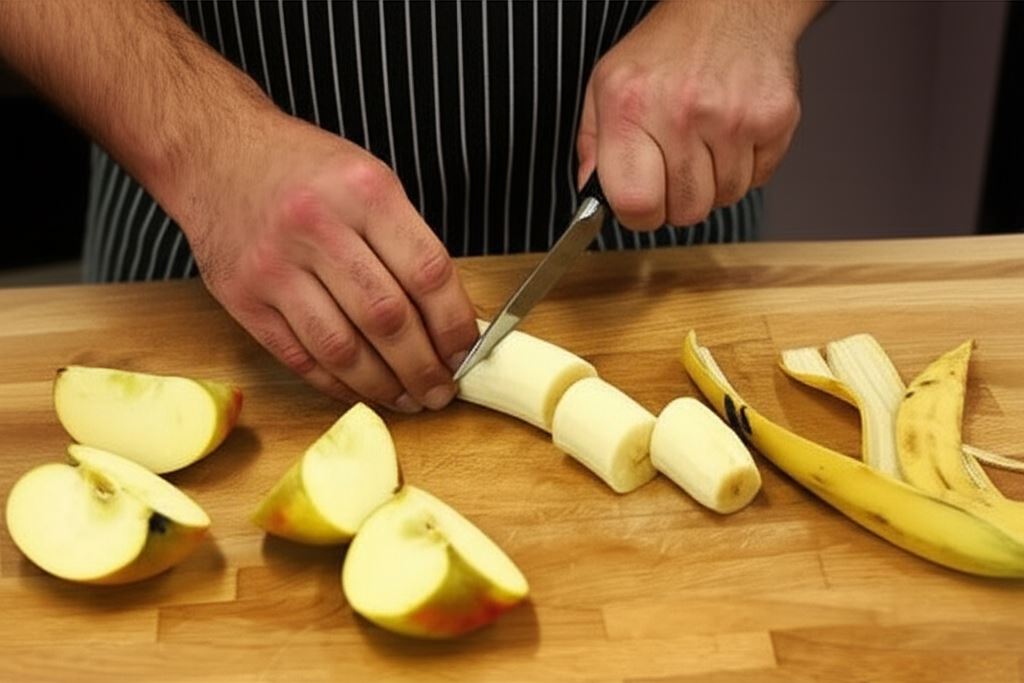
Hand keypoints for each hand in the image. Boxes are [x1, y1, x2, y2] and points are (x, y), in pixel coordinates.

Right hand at [177, 112, 478, 411]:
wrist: (213, 151)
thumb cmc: (303, 168)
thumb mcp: (367, 178)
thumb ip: (405, 241)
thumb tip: (447, 317)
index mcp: (364, 191)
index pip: (427, 272)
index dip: (454, 324)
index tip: (467, 353)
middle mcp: (318, 227)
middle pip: (386, 318)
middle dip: (423, 367)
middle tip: (441, 392)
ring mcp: (274, 265)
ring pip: (342, 348)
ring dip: (382, 386)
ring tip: (407, 400)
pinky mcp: (241, 296)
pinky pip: (299, 356)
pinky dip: (336, 382)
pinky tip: (360, 389)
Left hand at [577, 0, 821, 228]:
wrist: (730, 7)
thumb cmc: (667, 49)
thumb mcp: (607, 86)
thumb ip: (593, 147)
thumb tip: (594, 198)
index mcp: (631, 108)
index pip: (637, 204)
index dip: (641, 215)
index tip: (645, 202)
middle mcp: (681, 113)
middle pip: (686, 211)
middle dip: (680, 198)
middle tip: (678, 164)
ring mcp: (733, 117)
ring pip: (725, 198)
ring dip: (716, 181)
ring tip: (706, 140)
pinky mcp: (774, 119)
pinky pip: (758, 179)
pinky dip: (747, 166)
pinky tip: (733, 132)